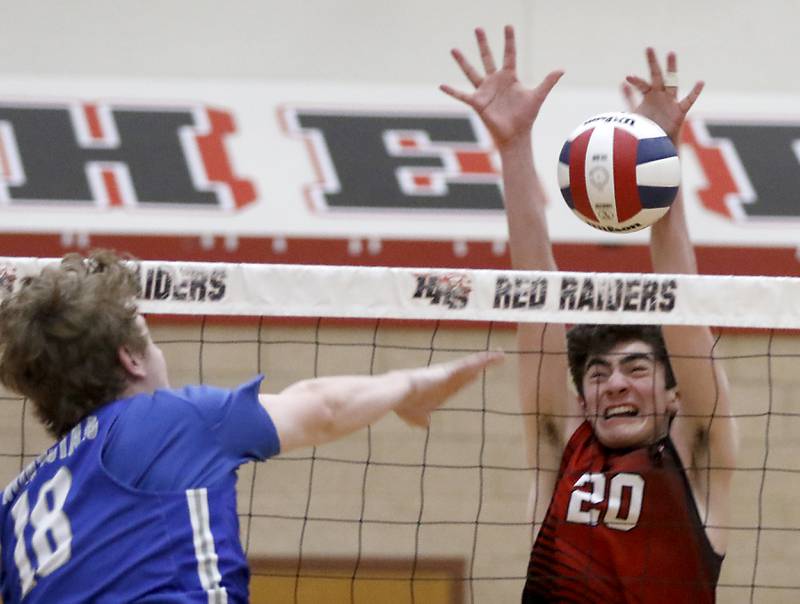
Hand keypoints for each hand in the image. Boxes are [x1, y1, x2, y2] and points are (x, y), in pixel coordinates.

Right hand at [394, 351, 503, 426]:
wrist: (399, 393)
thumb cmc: (404, 404)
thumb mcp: (415, 418)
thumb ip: (421, 420)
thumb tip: (425, 425)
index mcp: (439, 390)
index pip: (456, 384)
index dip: (466, 380)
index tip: (475, 375)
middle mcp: (447, 380)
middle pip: (467, 372)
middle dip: (479, 367)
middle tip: (492, 361)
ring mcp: (450, 374)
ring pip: (473, 365)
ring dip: (487, 361)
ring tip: (501, 355)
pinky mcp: (453, 370)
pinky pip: (474, 363)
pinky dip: (486, 360)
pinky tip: (497, 356)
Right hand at [440, 26, 562, 150]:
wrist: (516, 135)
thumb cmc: (526, 116)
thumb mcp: (537, 96)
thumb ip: (547, 82)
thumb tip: (562, 69)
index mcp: (509, 77)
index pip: (509, 54)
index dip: (509, 40)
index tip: (508, 26)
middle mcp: (495, 81)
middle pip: (487, 58)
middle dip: (483, 43)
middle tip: (478, 28)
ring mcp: (485, 91)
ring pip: (471, 72)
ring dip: (463, 61)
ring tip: (454, 49)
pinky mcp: (477, 103)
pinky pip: (462, 95)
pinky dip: (452, 91)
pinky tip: (441, 86)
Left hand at [626, 49, 702, 141]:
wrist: (657, 146)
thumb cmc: (647, 129)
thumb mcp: (635, 112)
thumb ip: (629, 98)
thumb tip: (622, 83)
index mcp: (650, 96)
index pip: (642, 84)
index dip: (636, 81)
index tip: (628, 77)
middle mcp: (661, 96)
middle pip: (656, 76)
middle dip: (652, 63)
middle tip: (648, 48)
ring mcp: (671, 102)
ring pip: (671, 82)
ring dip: (671, 69)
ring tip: (671, 53)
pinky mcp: (679, 112)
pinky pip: (688, 101)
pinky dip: (694, 93)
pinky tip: (700, 82)